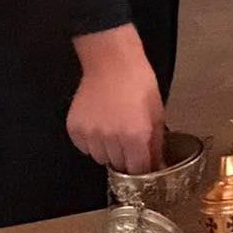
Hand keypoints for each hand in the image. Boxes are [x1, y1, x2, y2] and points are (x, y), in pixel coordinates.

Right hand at [68, 25, 164, 173]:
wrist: (111, 63)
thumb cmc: (139, 84)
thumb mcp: (156, 112)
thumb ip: (155, 143)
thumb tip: (157, 164)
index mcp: (135, 136)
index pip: (137, 170)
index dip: (142, 168)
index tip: (142, 162)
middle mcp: (111, 139)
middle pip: (118, 165)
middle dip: (126, 157)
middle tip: (128, 139)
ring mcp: (90, 135)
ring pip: (100, 158)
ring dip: (108, 150)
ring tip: (113, 129)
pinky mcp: (75, 129)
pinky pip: (85, 147)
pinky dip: (92, 142)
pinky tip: (99, 124)